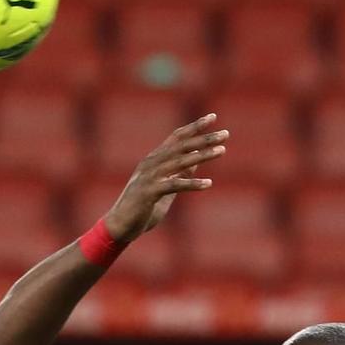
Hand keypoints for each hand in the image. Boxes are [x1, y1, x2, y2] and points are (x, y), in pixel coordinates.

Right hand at [102, 116, 227, 241]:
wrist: (120, 226)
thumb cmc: (142, 208)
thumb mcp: (166, 186)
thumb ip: (181, 172)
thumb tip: (198, 157)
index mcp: (154, 159)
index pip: (177, 137)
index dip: (195, 126)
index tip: (213, 117)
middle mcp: (151, 163)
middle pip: (182, 146)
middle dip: (204, 138)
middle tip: (225, 134)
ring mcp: (149, 177)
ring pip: (180, 162)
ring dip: (203, 155)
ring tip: (222, 151)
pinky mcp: (149, 193)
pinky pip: (174, 185)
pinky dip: (192, 184)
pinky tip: (208, 183)